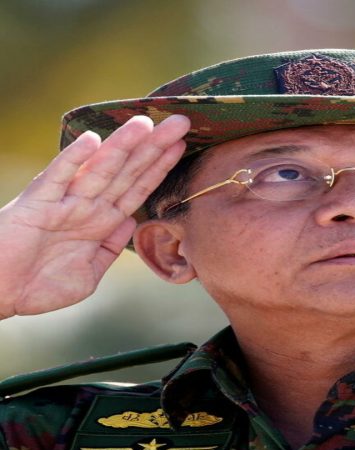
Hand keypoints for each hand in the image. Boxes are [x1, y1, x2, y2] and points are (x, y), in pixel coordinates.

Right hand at [0, 114, 190, 317]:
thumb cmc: (40, 285)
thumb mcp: (89, 272)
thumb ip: (111, 248)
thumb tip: (131, 222)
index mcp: (101, 222)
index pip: (137, 188)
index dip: (159, 167)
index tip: (181, 147)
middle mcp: (87, 207)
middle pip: (127, 172)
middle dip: (154, 148)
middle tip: (181, 123)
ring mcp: (64, 202)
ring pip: (100, 169)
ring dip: (123, 146)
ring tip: (147, 124)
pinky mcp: (37, 203)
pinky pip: (58, 177)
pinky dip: (74, 159)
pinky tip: (93, 140)